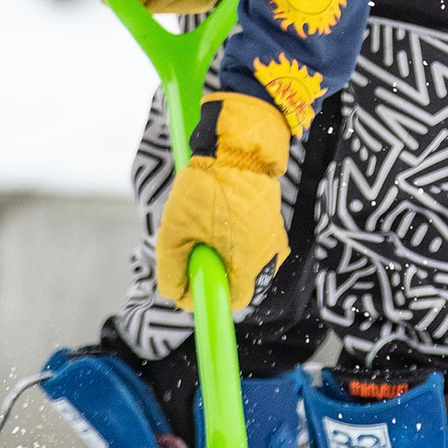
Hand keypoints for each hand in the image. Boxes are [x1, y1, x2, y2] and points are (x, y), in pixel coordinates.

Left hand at [156, 91, 291, 310]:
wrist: (237, 146)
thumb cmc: (206, 189)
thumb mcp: (176, 232)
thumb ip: (173, 270)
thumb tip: (176, 295)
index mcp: (250, 266)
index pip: (231, 300)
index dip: (206, 294)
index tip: (186, 280)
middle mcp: (270, 257)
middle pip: (237, 280)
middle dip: (213, 269)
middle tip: (192, 246)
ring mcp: (274, 237)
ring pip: (242, 260)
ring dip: (221, 251)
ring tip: (204, 225)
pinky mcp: (272, 220)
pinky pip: (250, 241)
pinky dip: (232, 236)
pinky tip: (218, 214)